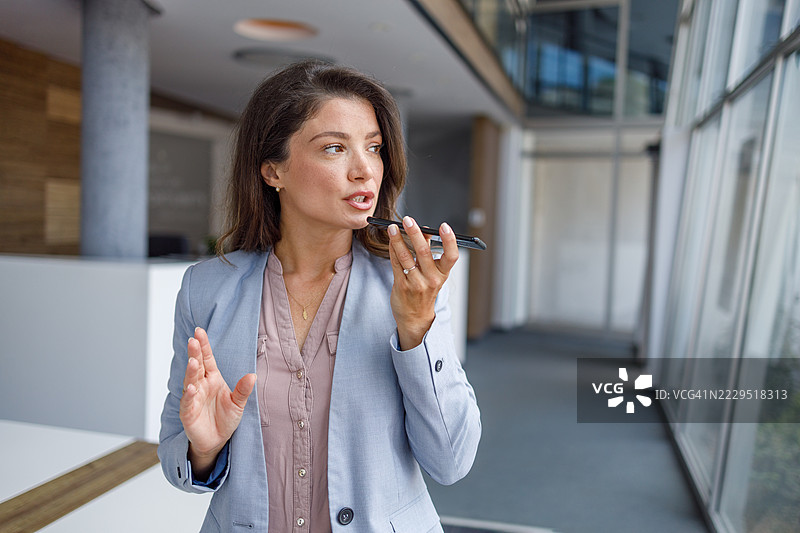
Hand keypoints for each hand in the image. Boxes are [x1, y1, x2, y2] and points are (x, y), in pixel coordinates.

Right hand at [179, 327, 255, 475]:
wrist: (217, 440)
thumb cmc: (226, 418)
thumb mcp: (238, 403)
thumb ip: (243, 390)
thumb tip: (253, 375)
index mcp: (212, 378)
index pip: (207, 359)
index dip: (203, 345)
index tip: (199, 331)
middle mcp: (201, 385)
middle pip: (197, 366)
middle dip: (194, 353)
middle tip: (193, 340)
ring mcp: (193, 397)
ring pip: (190, 381)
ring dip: (191, 372)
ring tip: (193, 362)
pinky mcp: (188, 412)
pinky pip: (188, 401)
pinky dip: (190, 395)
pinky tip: (193, 388)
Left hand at [388, 216, 457, 349]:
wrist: (415, 317)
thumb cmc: (425, 291)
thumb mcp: (433, 274)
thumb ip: (429, 253)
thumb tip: (424, 230)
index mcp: (443, 274)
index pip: (451, 256)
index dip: (449, 240)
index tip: (444, 226)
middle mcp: (431, 279)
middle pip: (424, 252)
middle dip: (415, 233)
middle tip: (408, 220)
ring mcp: (416, 283)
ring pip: (406, 257)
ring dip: (398, 239)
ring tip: (393, 227)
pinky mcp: (401, 286)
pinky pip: (396, 264)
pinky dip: (393, 249)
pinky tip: (391, 240)